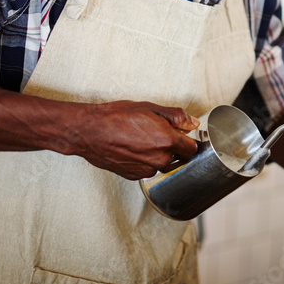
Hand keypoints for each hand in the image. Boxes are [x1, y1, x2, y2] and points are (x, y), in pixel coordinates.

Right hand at [70, 101, 199, 179]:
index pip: (192, 149)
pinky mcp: (135, 176)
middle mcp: (159, 159)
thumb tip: (192, 123)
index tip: (182, 135)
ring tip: (142, 140)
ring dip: (158, 154)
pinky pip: (148, 169)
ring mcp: (147, 170)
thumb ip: (176, 116)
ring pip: (162, 164)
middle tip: (158, 133)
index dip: (188, 140)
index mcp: (167, 141)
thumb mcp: (150, 108)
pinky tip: (134, 148)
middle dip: (173, 147)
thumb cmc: (117, 117)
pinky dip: (145, 160)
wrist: (90, 132)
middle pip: (178, 157)